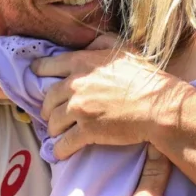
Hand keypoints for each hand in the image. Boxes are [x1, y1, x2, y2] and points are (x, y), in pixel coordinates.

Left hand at [29, 47, 182, 159]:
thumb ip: (102, 43)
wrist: (159, 106)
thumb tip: (88, 46)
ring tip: (60, 132)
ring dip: (54, 129)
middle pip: (47, 99)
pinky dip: (60, 149)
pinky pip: (63, 143)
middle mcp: (76, 85)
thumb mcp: (125, 49)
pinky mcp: (87, 131)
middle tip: (53, 113)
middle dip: (48, 108)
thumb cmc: (146, 77)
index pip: (47, 66)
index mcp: (82, 63)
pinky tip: (61, 152)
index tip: (36, 77)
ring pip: (52, 122)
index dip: (39, 72)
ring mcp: (79, 109)